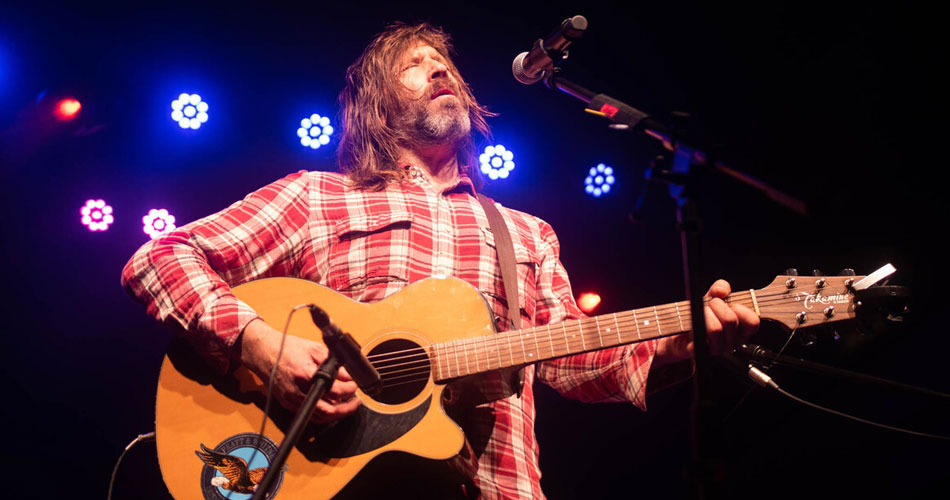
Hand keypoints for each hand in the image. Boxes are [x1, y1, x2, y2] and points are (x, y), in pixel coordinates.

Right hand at [239, 318, 360, 422]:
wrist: (263, 353)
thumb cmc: (285, 349)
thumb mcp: (314, 350)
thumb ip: (333, 363)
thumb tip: (348, 375)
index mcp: (305, 375)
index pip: (334, 390)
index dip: (349, 389)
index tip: (354, 385)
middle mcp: (297, 391)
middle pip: (327, 411)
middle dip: (346, 409)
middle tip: (355, 402)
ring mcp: (291, 400)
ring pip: (319, 417)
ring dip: (336, 414)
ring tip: (346, 405)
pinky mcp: (288, 404)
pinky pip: (309, 415)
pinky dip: (323, 413)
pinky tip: (331, 405)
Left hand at [653, 279, 759, 364]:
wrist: (682, 330)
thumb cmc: (702, 315)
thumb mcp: (712, 297)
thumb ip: (720, 289)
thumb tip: (722, 290)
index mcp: (741, 330)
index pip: (752, 322)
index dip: (740, 308)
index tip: (730, 304)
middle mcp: (732, 342)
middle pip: (730, 320)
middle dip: (716, 305)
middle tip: (709, 304)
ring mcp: (717, 349)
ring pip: (715, 329)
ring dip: (704, 313)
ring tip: (701, 312)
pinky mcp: (700, 352)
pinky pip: (699, 338)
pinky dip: (694, 324)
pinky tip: (693, 323)